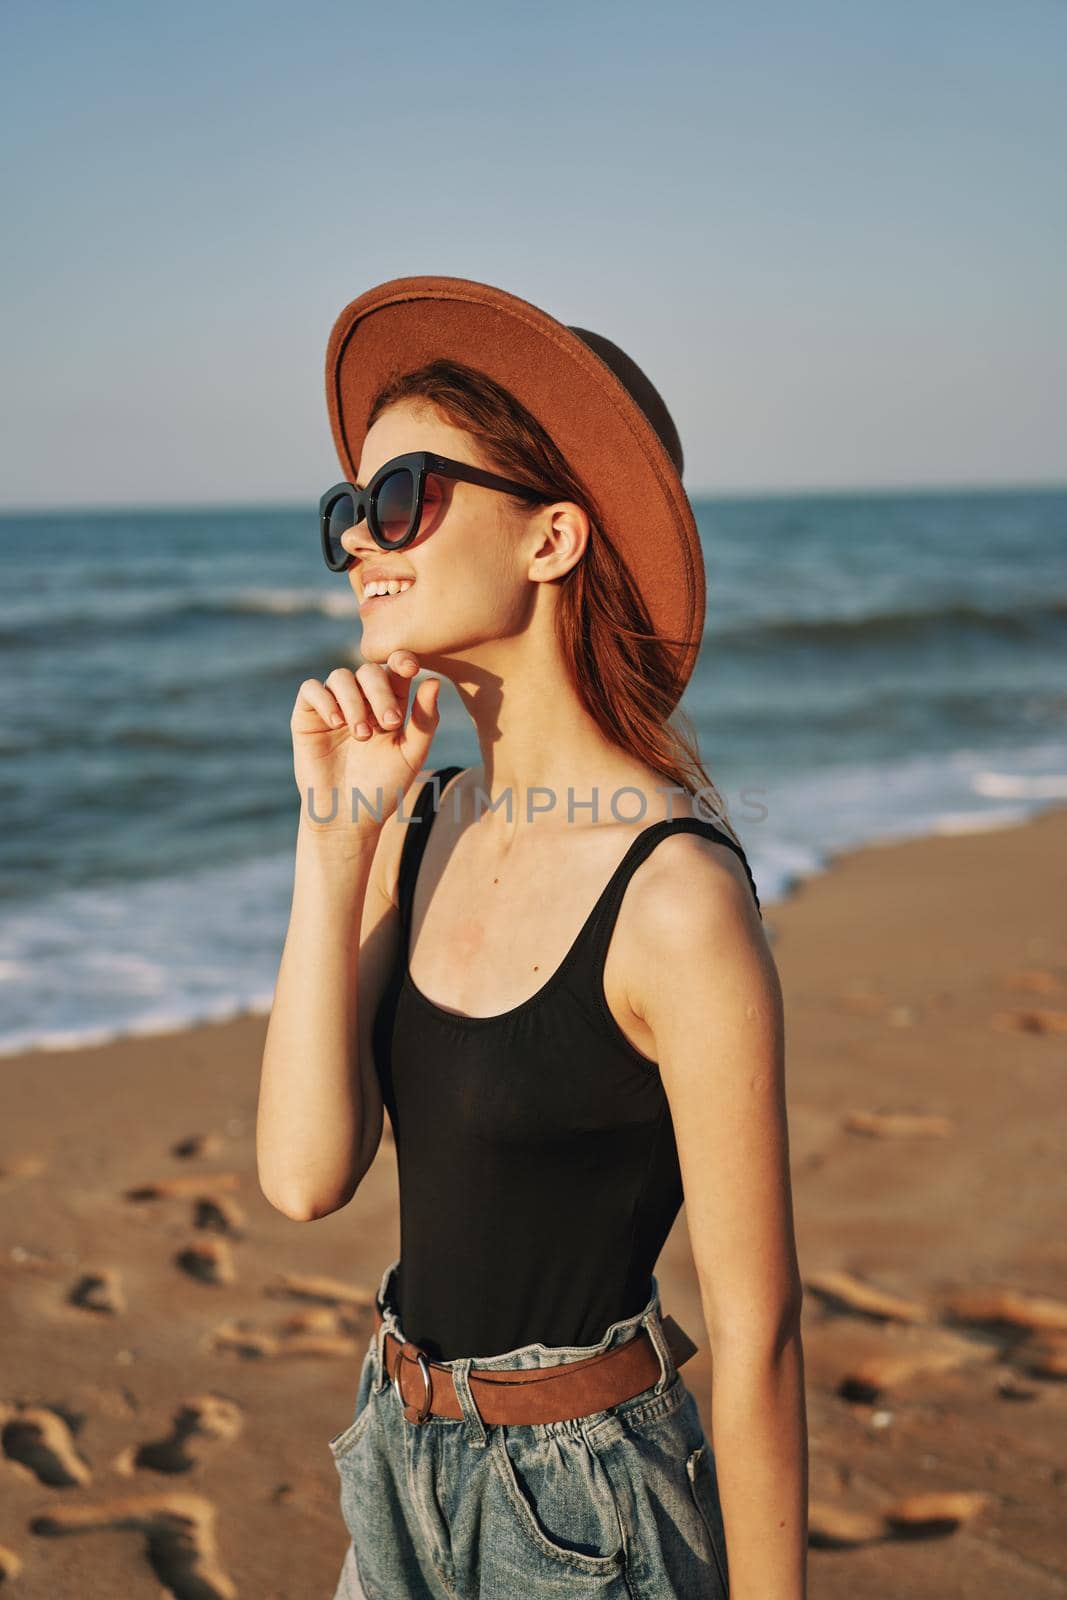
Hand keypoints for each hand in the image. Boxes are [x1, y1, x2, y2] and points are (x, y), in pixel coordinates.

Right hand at [290, 650, 440, 835]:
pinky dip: (324, 699)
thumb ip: (424, 720)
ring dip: (353, 701)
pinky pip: (311, 689)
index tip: (410, 667)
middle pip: (369, 671)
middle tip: (389, 723)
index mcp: (389, 703)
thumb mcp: (411, 755)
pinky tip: (336, 723)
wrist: (349, 816)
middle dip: (380, 692)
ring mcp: (333, 705)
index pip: (395, 669)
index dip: (402, 660)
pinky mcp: (307, 716)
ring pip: (340, 677)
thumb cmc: (383, 787)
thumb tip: (435, 682)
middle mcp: (361, 699)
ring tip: (362, 735)